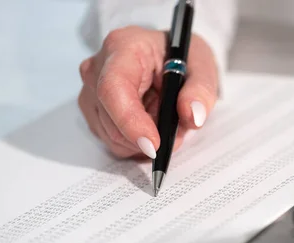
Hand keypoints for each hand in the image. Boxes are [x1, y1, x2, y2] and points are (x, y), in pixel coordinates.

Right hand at [78, 26, 218, 158]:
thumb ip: (201, 90)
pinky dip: (136, 143)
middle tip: (177, 130)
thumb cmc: (181, 57)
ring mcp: (90, 91)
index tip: (154, 144)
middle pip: (111, 119)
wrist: (168, 58)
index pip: (113, 88)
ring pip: (111, 136)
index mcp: (122, 47)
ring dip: (143, 141)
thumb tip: (192, 115)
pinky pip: (112, 142)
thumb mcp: (203, 66)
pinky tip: (151, 124)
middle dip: (147, 136)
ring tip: (165, 121)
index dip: (130, 121)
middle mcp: (97, 68)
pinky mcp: (92, 112)